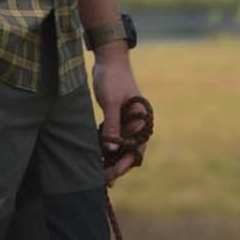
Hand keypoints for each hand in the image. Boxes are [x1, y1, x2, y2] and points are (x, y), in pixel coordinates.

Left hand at [92, 48, 149, 183]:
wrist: (109, 59)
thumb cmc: (113, 78)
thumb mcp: (112, 102)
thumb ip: (112, 125)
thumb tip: (112, 148)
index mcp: (141, 119)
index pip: (136, 147)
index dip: (125, 163)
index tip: (112, 174)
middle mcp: (136, 122)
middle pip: (130, 150)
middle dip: (118, 165)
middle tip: (104, 180)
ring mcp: (126, 120)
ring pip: (121, 146)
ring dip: (112, 159)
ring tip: (100, 174)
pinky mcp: (116, 117)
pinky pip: (114, 137)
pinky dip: (107, 148)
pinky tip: (98, 157)